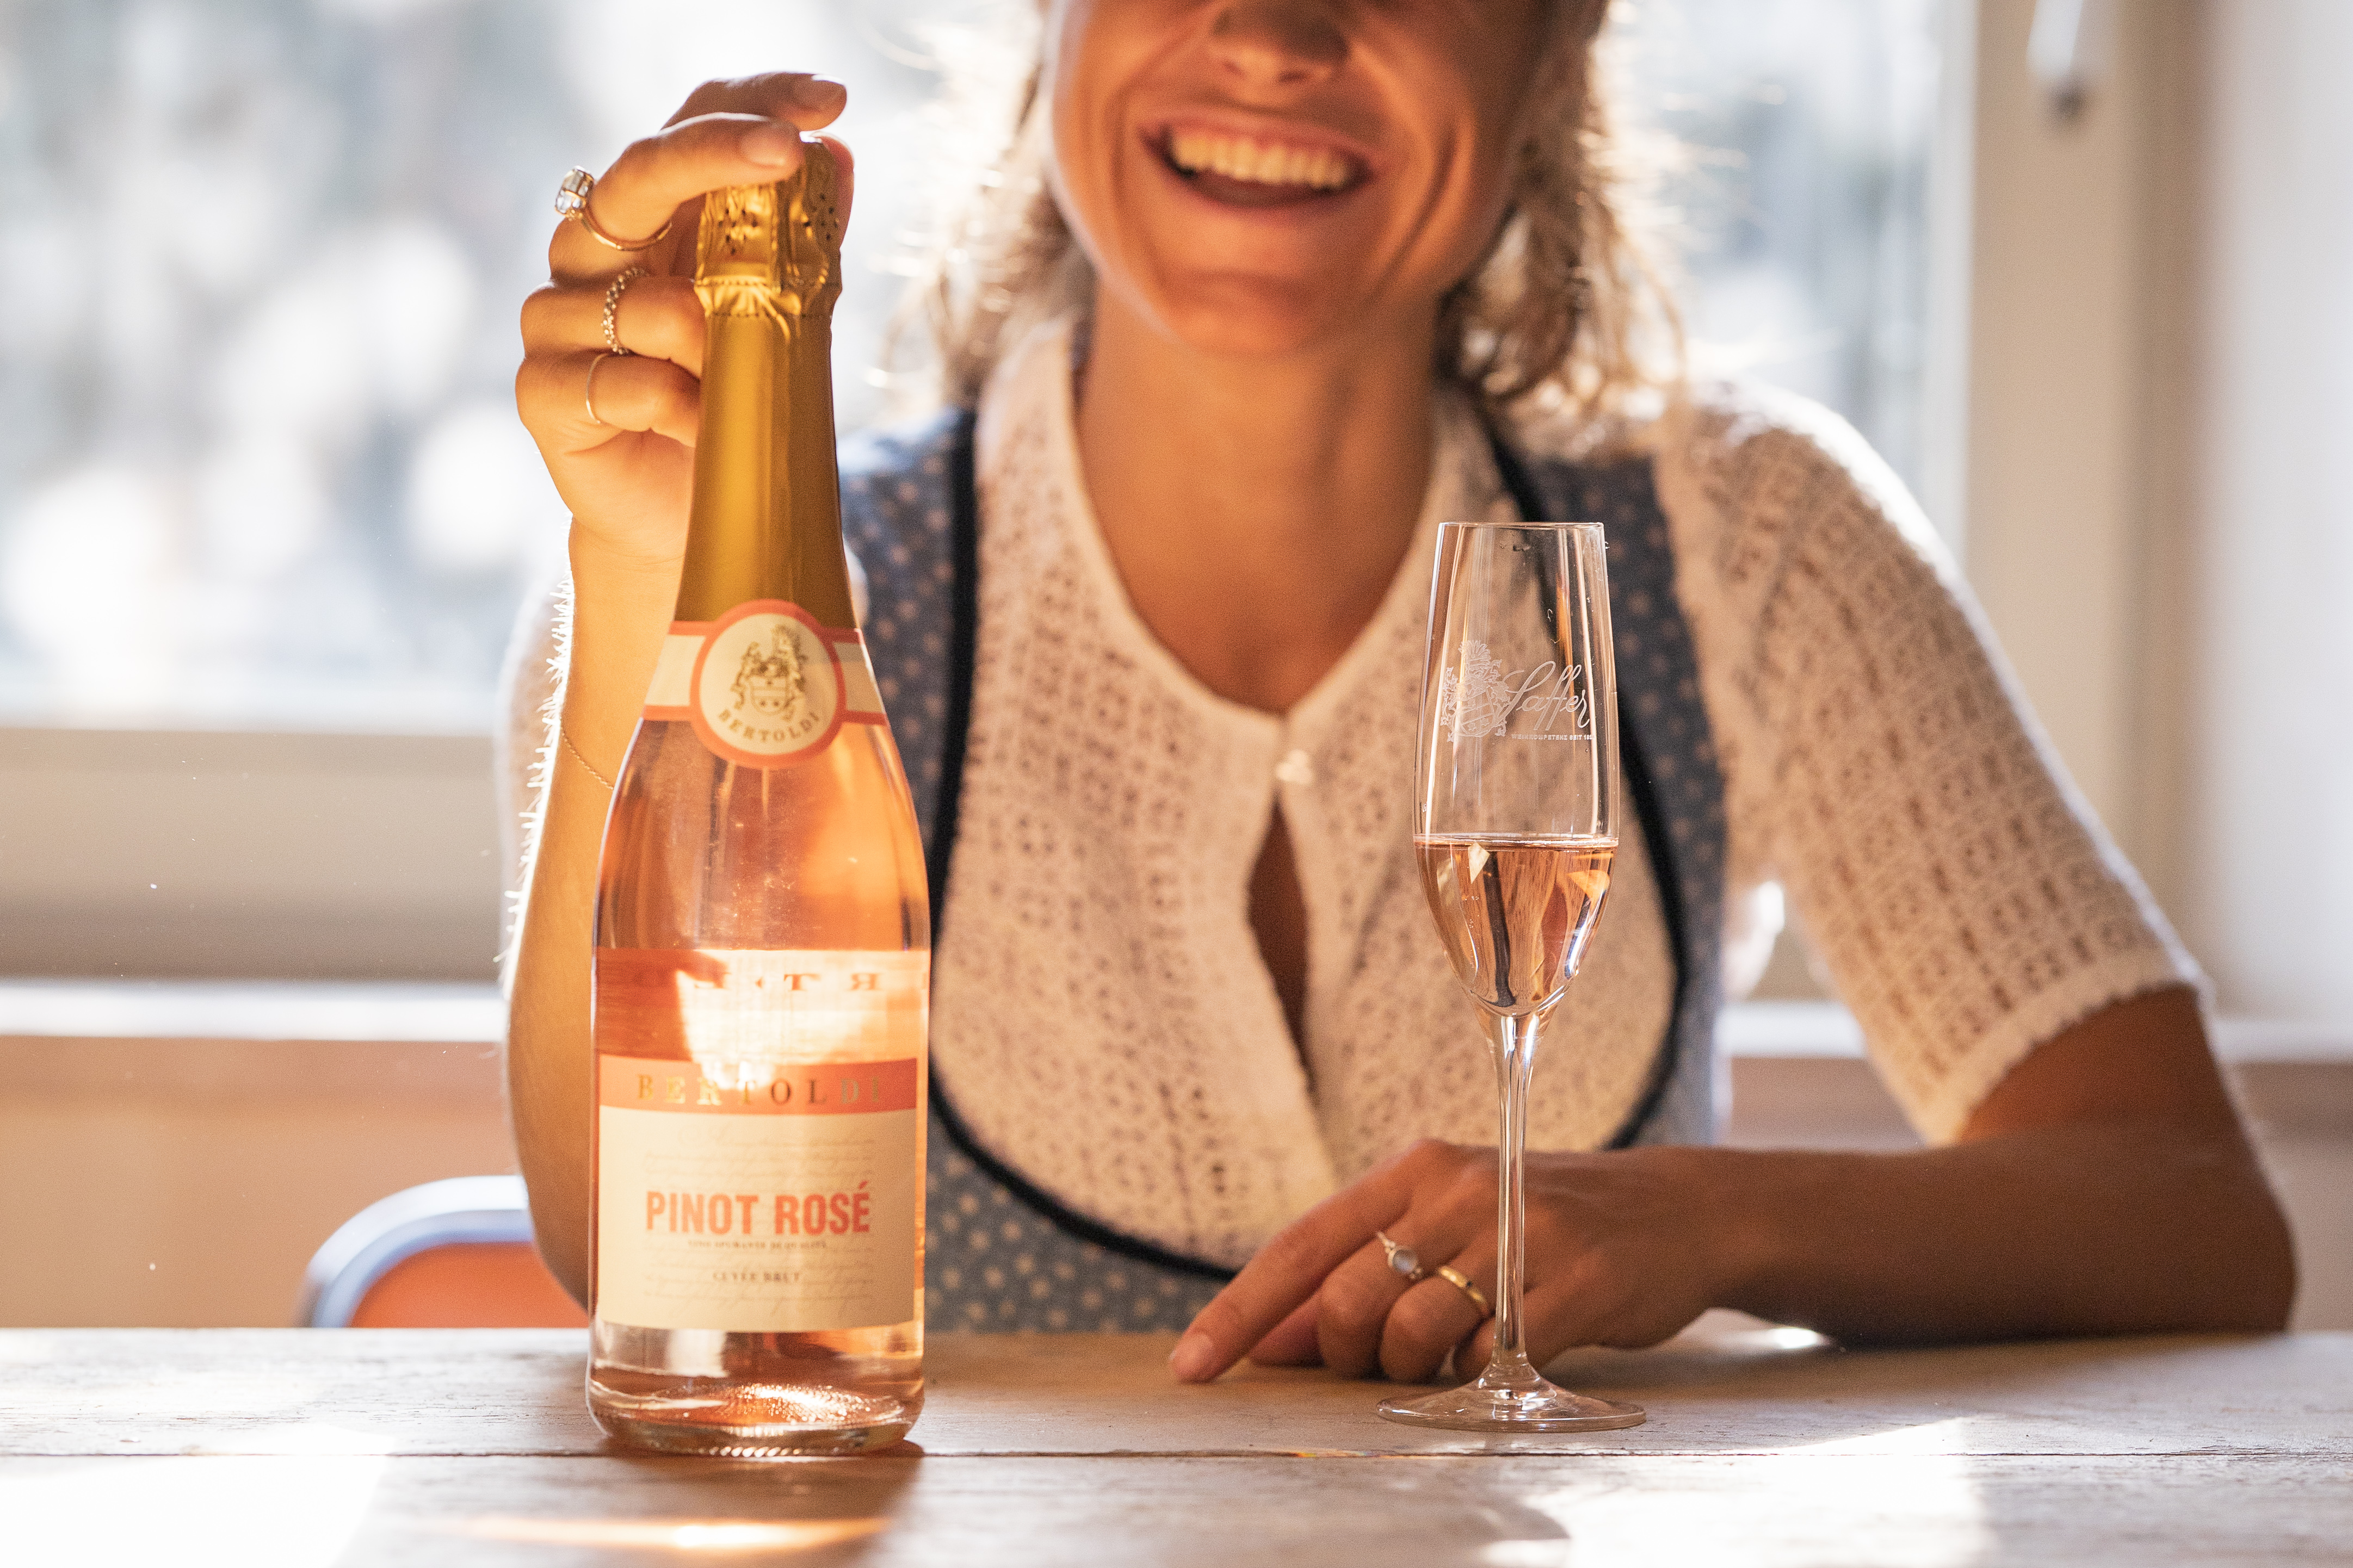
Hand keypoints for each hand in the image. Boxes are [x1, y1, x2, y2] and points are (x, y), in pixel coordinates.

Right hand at [514, 73, 854, 568]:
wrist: (680, 512)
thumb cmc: (726, 402)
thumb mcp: (779, 316)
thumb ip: (801, 241)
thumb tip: (840, 157)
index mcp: (644, 222)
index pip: (683, 128)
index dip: (751, 102)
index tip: (827, 101)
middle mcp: (589, 255)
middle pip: (638, 175)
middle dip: (716, 154)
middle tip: (791, 151)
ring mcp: (556, 321)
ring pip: (646, 302)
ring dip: (711, 341)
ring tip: (731, 383)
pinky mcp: (544, 393)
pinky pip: (627, 382)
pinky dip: (678, 405)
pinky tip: (695, 426)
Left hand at [1169, 1139, 1730, 1383]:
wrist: (1675, 1212)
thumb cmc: (1538, 1226)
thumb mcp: (1445, 1226)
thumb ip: (1357, 1275)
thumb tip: (1267, 1342)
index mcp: (1413, 1170)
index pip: (1301, 1245)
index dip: (1239, 1310)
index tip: (1191, 1367)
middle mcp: (1457, 1191)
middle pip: (1349, 1299)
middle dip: (1347, 1354)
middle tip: (1383, 1361)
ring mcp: (1518, 1233)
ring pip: (1410, 1335)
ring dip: (1414, 1371)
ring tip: (1450, 1354)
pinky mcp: (1574, 1282)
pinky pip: (1486, 1359)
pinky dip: (1476, 1375)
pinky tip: (1499, 1354)